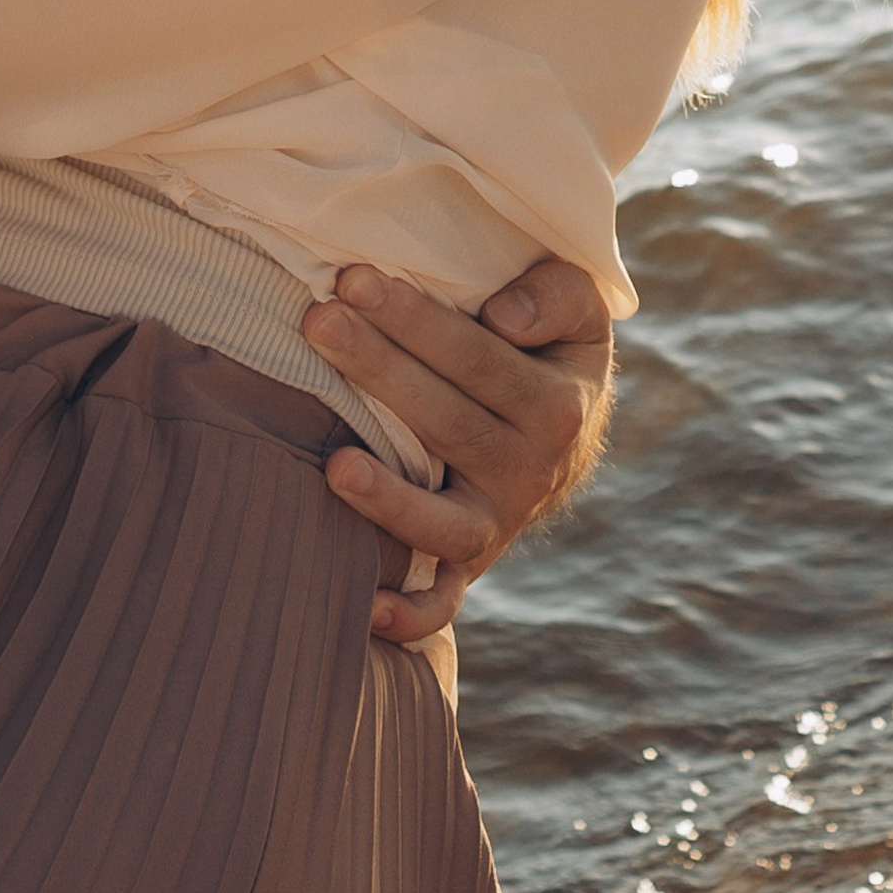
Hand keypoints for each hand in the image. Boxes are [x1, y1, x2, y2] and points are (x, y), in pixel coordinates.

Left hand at [304, 257, 614, 647]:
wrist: (566, 435)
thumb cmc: (547, 349)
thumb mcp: (576, 311)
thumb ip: (555, 295)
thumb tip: (502, 318)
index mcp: (557, 404)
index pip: (478, 358)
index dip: (416, 319)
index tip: (353, 279)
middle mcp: (530, 471)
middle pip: (449, 423)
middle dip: (379, 368)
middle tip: (317, 323)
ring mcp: (497, 522)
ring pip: (444, 519)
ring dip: (389, 498)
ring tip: (334, 464)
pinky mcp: (469, 561)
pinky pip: (443, 599)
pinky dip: (411, 613)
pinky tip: (364, 604)